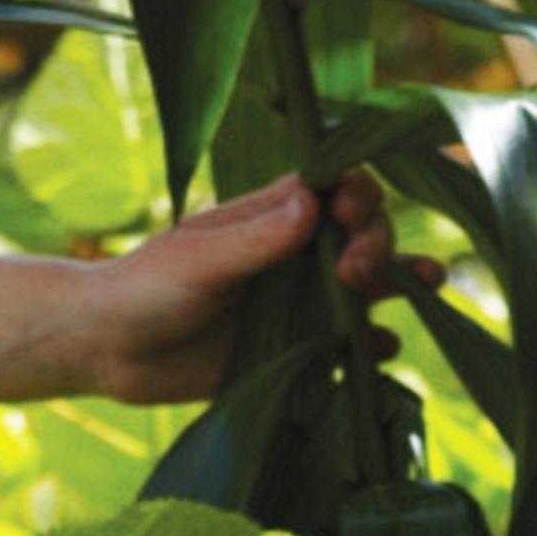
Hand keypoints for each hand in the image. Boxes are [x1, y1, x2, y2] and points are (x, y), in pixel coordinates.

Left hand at [80, 171, 434, 405]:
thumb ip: (255, 240)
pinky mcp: (296, 348)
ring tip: (428, 284)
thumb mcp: (196, 261)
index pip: (334, 186)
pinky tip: (383, 350)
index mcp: (268, 215)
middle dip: (378, 242)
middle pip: (363, 232)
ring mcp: (297, 301)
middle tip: (357, 275)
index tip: (345, 218)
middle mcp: (292, 253)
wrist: (107, 350)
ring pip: (368, 284)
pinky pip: (351, 344)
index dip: (356, 194)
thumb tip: (315, 202)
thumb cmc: (142, 288)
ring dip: (400, 282)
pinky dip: (376, 344)